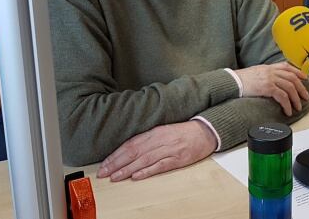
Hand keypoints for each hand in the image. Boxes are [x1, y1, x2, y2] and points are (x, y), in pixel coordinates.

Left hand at [97, 120, 216, 181]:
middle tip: (103, 173)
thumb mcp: (163, 131)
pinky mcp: (178, 159)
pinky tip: (136, 176)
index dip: (116, 155)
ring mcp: (169, 150)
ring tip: (115, 177)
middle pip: (134, 152)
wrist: (205, 131)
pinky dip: (147, 171)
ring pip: (144, 160)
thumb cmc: (183, 132)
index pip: (130, 144)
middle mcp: (160, 140)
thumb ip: (147, 140)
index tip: (104, 164)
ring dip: (127, 169)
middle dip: (116, 163)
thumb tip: (127, 151)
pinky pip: (160, 166)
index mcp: (155, 132)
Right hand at [237, 62, 308, 115]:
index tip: (304, 78)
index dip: (298, 72)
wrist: (232, 82)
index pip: (287, 67)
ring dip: (296, 98)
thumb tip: (273, 81)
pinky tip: (288, 110)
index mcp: (268, 67)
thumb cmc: (240, 80)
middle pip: (292, 78)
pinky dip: (287, 104)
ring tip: (297, 107)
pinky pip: (282, 96)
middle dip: (301, 88)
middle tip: (305, 96)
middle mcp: (271, 71)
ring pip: (290, 87)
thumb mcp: (255, 73)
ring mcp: (270, 78)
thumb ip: (265, 74)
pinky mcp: (267, 87)